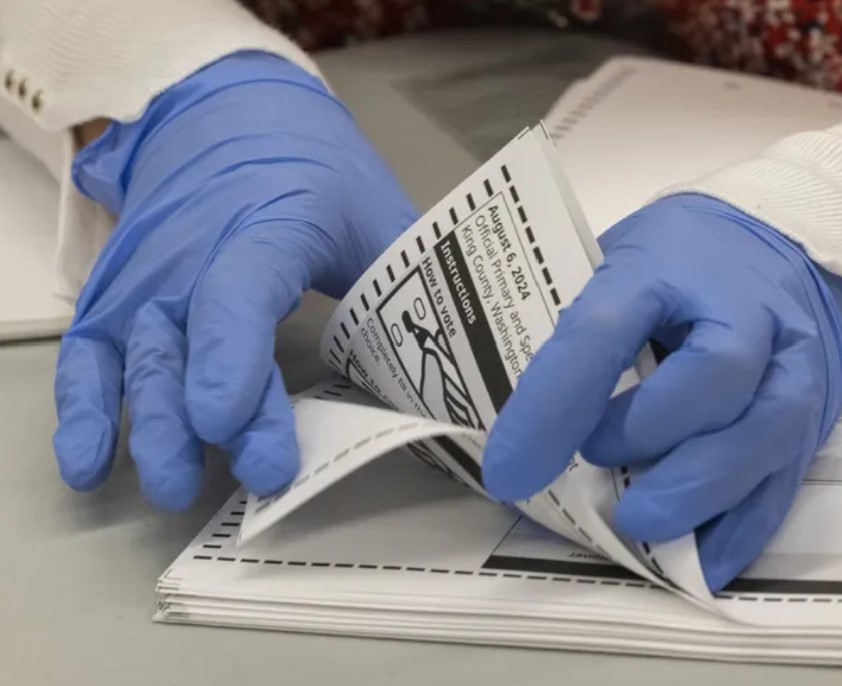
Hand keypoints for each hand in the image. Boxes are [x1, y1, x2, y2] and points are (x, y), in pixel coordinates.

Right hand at [53, 52, 415, 509]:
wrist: (226, 114)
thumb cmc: (313, 170)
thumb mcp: (374, 209)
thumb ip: (412, 273)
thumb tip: (472, 354)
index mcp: (267, 219)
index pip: (241, 286)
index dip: (232, 354)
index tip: (229, 424)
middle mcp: (193, 248)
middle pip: (187, 336)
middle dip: (201, 416)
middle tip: (244, 478)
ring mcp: (149, 273)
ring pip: (135, 351)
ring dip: (148, 423)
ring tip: (172, 486)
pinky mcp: (121, 294)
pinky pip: (89, 351)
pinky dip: (83, 408)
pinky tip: (87, 466)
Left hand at [482, 193, 841, 589]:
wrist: (786, 253)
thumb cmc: (678, 267)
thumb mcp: (619, 268)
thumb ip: (580, 334)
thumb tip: (523, 432)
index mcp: (671, 261)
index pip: (608, 325)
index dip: (557, 400)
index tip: (510, 467)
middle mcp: (746, 308)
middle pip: (716, 374)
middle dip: (648, 435)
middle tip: (596, 460)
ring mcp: (793, 363)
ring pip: (765, 431)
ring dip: (696, 491)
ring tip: (639, 521)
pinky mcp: (815, 418)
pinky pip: (787, 481)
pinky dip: (740, 530)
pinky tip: (698, 564)